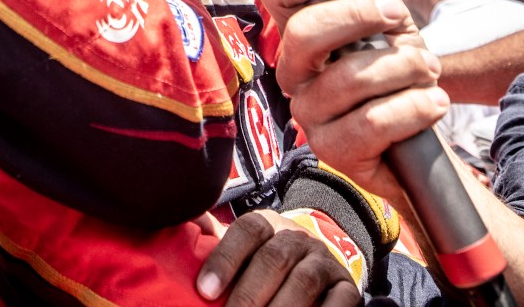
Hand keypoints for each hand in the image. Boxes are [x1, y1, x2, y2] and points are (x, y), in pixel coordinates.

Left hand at [196, 210, 359, 305]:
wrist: (315, 267)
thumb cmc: (262, 263)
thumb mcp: (241, 249)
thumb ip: (212, 241)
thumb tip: (176, 225)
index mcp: (266, 224)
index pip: (246, 231)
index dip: (225, 259)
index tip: (205, 291)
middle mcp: (297, 238)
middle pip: (273, 258)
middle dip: (249, 293)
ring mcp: (324, 261)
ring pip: (304, 281)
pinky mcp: (347, 287)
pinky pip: (339, 302)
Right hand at [261, 0, 447, 199]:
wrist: (418, 143)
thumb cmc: (397, 82)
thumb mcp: (396, 32)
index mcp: (303, 37)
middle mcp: (295, 74)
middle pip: (302, 34)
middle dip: (357, 16)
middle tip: (398, 14)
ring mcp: (309, 114)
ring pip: (347, 77)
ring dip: (403, 68)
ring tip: (430, 72)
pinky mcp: (333, 151)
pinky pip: (371, 122)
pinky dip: (412, 108)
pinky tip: (431, 103)